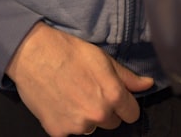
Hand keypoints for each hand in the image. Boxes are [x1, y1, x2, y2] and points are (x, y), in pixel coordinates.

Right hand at [5, 23, 154, 136]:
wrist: (33, 55)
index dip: (125, 105)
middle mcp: (97, 114)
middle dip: (105, 110)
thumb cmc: (69, 52)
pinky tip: (61, 103)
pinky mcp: (57, 131)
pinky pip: (70, 132)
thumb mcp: (103, 59)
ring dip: (86, 117)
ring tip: (73, 95)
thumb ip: (127, 77)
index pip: (132, 114)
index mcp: (113, 95)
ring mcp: (77, 126)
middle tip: (90, 92)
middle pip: (112, 122)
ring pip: (91, 128)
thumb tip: (147, 84)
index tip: (117, 98)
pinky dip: (67, 121)